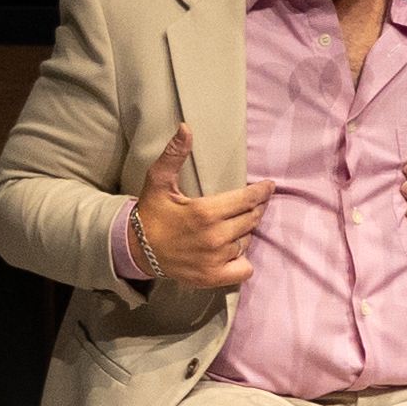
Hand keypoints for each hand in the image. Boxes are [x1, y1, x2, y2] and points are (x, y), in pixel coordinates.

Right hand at [133, 123, 271, 288]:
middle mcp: (215, 237)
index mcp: (205, 212)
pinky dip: (243, 260)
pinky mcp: (214, 277)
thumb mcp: (158, 181)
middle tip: (253, 203)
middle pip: (252, 219)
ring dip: (245, 232)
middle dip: (256, 208)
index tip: (269, 187)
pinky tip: (233, 250)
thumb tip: (186, 128)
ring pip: (247, 241)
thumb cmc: (151, 214)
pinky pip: (245, 268)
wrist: (137, 250)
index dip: (262, 192)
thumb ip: (174, 154)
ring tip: (233, 226)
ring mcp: (216, 259)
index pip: (247, 199)